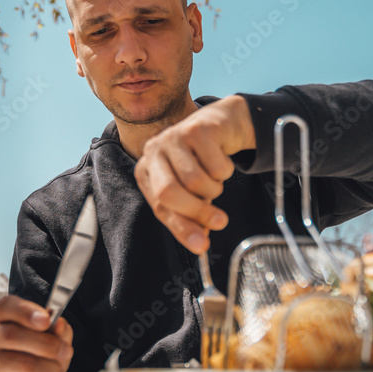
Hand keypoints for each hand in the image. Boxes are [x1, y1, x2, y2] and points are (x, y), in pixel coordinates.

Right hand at [0, 295, 73, 371]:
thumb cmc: (41, 357)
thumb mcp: (55, 340)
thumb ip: (59, 330)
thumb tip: (59, 324)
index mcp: (4, 318)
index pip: (6, 306)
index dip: (25, 311)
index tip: (46, 320)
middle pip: (12, 335)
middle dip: (47, 345)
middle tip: (65, 351)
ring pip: (23, 364)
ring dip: (49, 369)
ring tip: (57, 371)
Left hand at [134, 95, 255, 252]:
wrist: (221, 125)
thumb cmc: (201, 162)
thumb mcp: (190, 192)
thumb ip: (190, 217)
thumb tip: (199, 244)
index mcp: (146, 171)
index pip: (160, 207)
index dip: (182, 228)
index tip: (202, 246)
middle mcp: (154, 151)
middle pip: (169, 193)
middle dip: (198, 212)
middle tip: (220, 221)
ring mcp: (174, 137)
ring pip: (197, 181)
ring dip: (214, 188)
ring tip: (215, 181)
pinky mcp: (197, 128)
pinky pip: (217, 166)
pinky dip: (226, 171)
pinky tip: (221, 160)